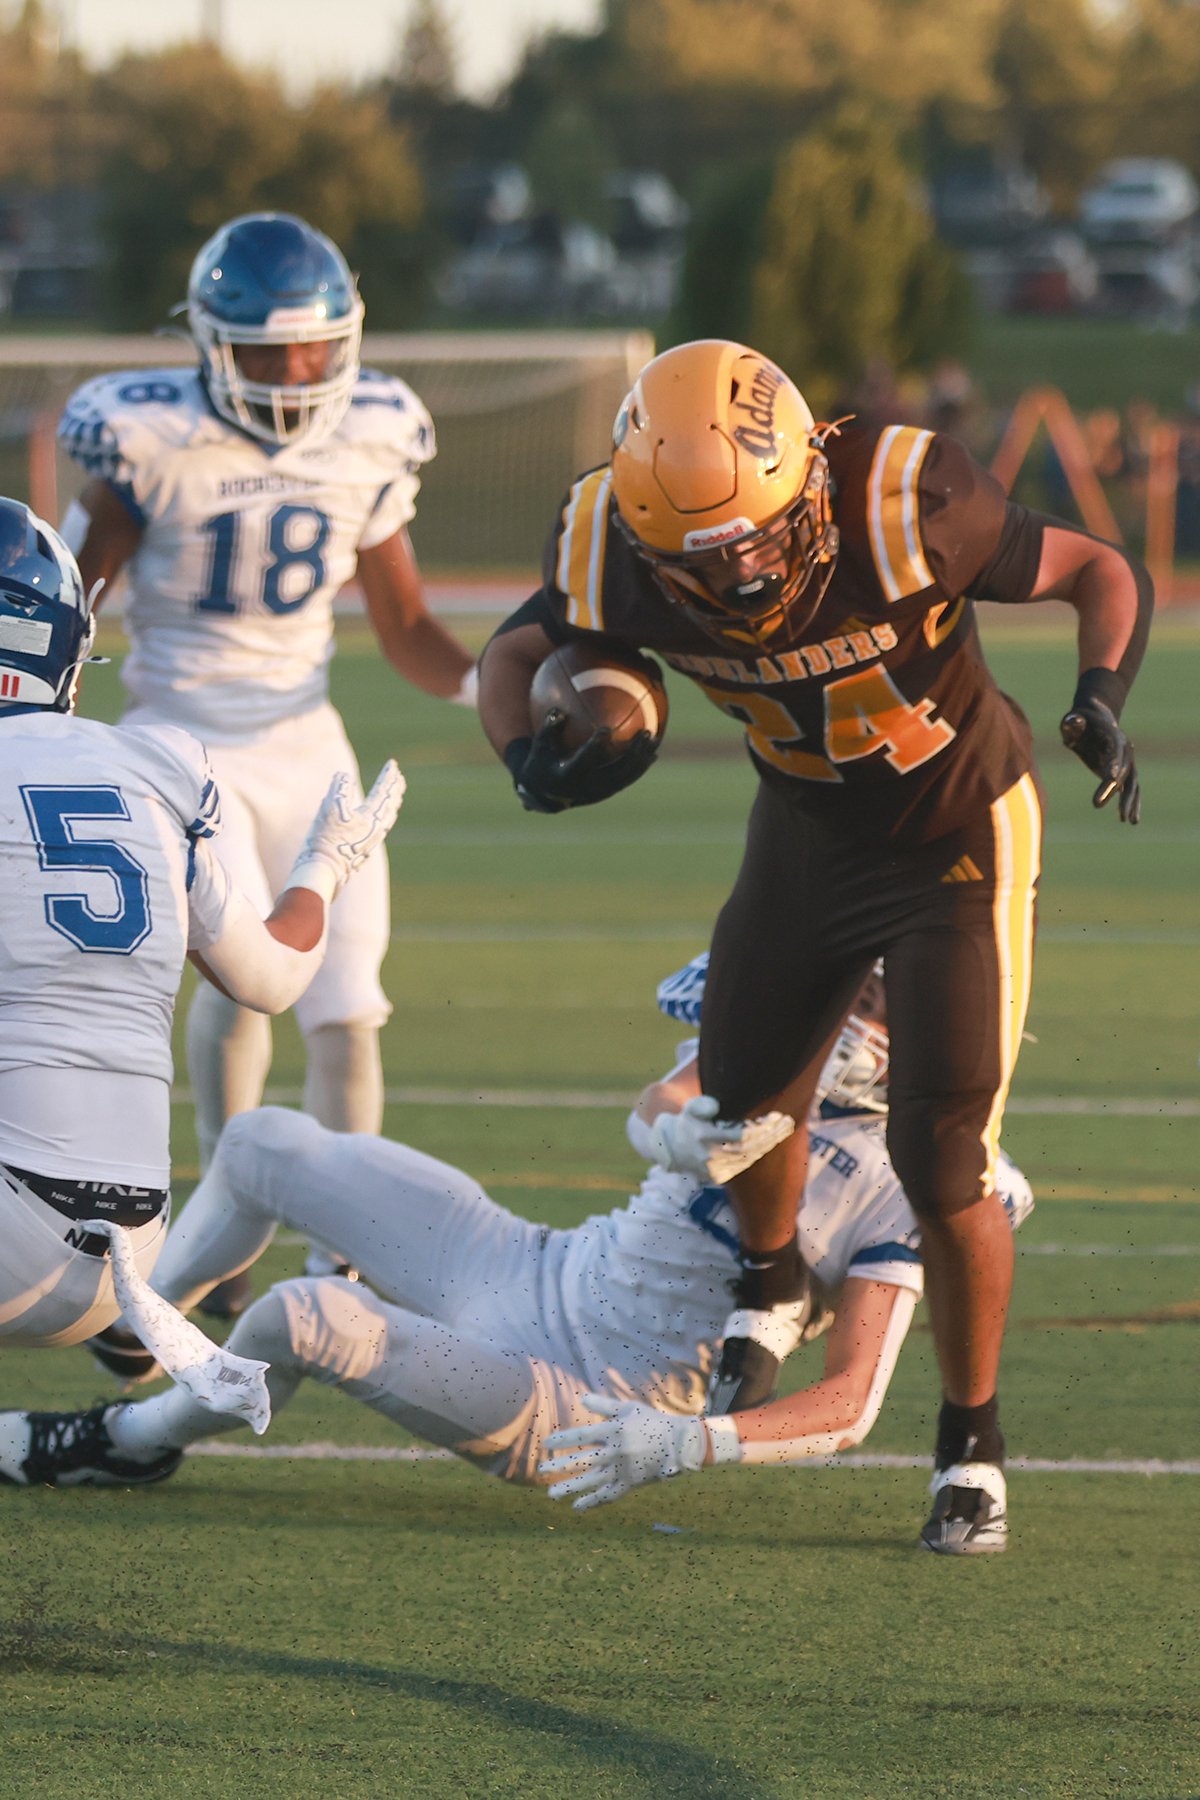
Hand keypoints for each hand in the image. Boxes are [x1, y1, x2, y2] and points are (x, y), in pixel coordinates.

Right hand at [289, 760, 405, 900]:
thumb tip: (344, 776)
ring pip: (388, 819)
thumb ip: (340, 789)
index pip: (383, 791)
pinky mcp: (364, 852)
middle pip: (390, 805)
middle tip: (400, 778)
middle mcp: (376, 830)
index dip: (388, 776)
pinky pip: (381, 830)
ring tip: (395, 797)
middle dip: (395, 790)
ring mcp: (371, 842)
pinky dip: (385, 819)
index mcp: (371, 818)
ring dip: (392, 804)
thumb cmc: (326, 840)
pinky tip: (380, 823)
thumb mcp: (330, 808)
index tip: (394, 763)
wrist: (324, 871)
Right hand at [506, 714, 658, 813]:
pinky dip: (640, 767)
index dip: (595, 746)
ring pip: (625, 777)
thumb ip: (549, 727)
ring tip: (654, 738)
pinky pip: (627, 780)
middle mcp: (585, 788)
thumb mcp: (539, 745)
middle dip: (632, 754)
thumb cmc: (542, 761)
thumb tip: (558, 709)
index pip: (583, 761)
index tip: (606, 729)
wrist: (545, 794)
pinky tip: (653, 753)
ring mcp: (598, 793)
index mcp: (566, 776)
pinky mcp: (607, 794)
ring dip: (642, 759)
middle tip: (645, 733)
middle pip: (614, 772)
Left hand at [539, 1394, 706, 1509]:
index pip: (582, 1436)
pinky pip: (608, 1495)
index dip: (562, 1440)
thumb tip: (581, 1398)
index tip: (545, 1444)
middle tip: (541, 1471)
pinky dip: (592, 1502)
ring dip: (571, 1488)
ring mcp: (623, 1470)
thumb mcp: (628, 1408)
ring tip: (552, 1495)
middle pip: (583, 1461)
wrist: (678, 1444)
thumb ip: (604, 1405)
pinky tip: (577, 1506)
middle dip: (560, 1466)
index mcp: (614, 1431)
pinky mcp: (630, 1484)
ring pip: (592, 1481)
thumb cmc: (652, 1421)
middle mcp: (615, 1452)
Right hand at [647, 1095, 794, 1183]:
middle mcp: (709, 1156)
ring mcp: (713, 1170)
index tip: (774, 1119)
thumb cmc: (687, 1123)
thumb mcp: (689, 1109)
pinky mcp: (716, 1178)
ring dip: (764, 1147)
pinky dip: (754, 1157)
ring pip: (746, 1160)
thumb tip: (716, 1106)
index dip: (758, 1129)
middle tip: (785, 1125)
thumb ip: (701, 1105)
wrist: (671, 1149)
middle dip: (768, 1138)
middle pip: (747, 1149)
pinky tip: (765, 1145)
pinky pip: (740, 1168)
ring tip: (780, 1133)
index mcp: (704, 1136)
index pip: (738, 1136)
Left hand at [1060, 699, 1139, 823]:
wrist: (1096, 720)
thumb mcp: (1072, 721)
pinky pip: (1130, 789)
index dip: (1113, 766)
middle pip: (1124, 773)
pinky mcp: (1123, 772)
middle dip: (1115, 790)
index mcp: (1113, 738)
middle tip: (1101, 805)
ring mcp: (1126, 762)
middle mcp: (1124, 751)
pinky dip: (1130, 802)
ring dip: (1130, 802)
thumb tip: (1072, 723)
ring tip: (1129, 821)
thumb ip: (1072, 724)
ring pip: (1132, 784)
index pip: (1114, 754)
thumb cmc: (1079, 722)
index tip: (1111, 780)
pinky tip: (1128, 819)